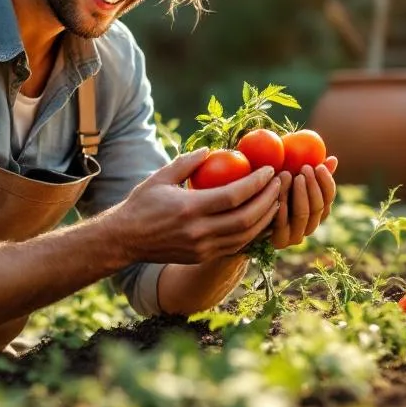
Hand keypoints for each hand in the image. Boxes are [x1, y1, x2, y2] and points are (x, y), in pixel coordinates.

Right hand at [108, 148, 280, 265]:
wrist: (125, 240)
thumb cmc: (142, 203)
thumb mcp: (161, 177)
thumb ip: (187, 162)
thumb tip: (211, 149)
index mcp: (189, 208)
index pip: (233, 195)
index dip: (256, 182)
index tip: (270, 170)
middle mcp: (198, 231)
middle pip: (245, 219)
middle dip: (268, 201)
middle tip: (280, 184)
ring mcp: (202, 248)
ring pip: (245, 236)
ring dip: (265, 219)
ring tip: (276, 200)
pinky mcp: (203, 257)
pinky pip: (236, 246)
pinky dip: (253, 234)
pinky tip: (262, 220)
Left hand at [267, 157, 337, 249]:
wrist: (247, 207)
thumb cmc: (271, 186)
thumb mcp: (291, 174)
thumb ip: (312, 170)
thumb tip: (333, 160)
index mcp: (318, 210)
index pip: (329, 197)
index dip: (326, 182)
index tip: (318, 166)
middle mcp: (310, 225)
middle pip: (319, 207)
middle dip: (312, 186)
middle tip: (304, 169)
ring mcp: (297, 235)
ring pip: (303, 214)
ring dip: (298, 194)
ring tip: (288, 175)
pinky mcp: (280, 242)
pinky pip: (283, 225)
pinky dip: (281, 209)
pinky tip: (277, 194)